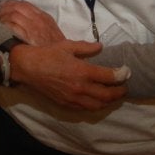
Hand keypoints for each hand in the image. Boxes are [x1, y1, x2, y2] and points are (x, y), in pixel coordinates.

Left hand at [0, 0, 65, 45]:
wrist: (62, 60)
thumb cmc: (54, 48)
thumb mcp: (50, 31)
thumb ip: (39, 23)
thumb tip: (24, 18)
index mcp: (44, 17)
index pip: (25, 4)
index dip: (12, 3)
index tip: (3, 6)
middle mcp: (39, 20)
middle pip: (17, 7)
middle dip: (4, 9)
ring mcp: (34, 28)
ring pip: (13, 15)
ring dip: (2, 17)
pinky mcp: (29, 37)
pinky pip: (12, 26)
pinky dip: (4, 25)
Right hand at [11, 40, 127, 109]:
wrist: (27, 68)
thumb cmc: (47, 54)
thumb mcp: (67, 45)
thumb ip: (86, 48)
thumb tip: (101, 47)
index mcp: (82, 71)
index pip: (109, 77)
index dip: (122, 75)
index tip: (127, 72)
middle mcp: (80, 87)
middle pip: (107, 95)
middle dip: (120, 92)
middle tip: (125, 86)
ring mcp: (73, 98)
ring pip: (98, 105)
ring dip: (109, 101)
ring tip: (114, 95)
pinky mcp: (66, 104)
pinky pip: (86, 108)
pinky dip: (96, 105)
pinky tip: (98, 99)